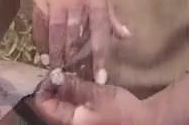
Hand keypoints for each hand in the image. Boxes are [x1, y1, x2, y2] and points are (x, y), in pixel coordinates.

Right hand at [25, 0, 130, 76]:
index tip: (101, 77)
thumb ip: (111, 14)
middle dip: (76, 62)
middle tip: (76, 82)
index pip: (101, 32)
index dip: (101, 56)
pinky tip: (44, 55)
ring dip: (58, 55)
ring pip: (57, 34)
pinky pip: (40, 26)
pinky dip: (42, 42)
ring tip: (58, 73)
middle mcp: (77, 2)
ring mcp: (57, 1)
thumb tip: (126, 36)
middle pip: (77, 38)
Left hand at [32, 74, 155, 124]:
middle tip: (60, 69)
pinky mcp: (87, 120)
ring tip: (70, 72)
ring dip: (63, 90)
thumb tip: (55, 76)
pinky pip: (72, 107)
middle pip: (50, 106)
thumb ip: (75, 86)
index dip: (43, 86)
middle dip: (53, 86)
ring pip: (61, 106)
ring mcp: (79, 123)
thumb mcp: (98, 94)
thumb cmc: (122, 111)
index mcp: (69, 123)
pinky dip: (73, 95)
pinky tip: (80, 82)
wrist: (146, 123)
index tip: (52, 71)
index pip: (42, 105)